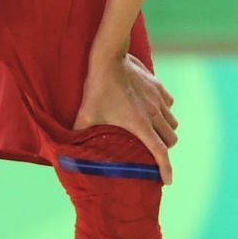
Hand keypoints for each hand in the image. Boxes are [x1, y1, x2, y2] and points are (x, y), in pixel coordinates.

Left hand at [74, 53, 177, 183]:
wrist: (110, 58)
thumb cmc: (97, 88)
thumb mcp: (85, 114)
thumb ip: (79, 134)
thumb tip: (64, 153)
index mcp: (140, 125)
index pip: (160, 153)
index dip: (166, 169)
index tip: (167, 181)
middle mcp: (154, 114)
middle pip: (171, 140)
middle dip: (164, 150)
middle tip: (153, 154)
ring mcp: (159, 100)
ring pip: (173, 123)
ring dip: (166, 131)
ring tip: (153, 133)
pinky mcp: (159, 88)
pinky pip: (169, 106)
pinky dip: (165, 112)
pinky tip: (153, 111)